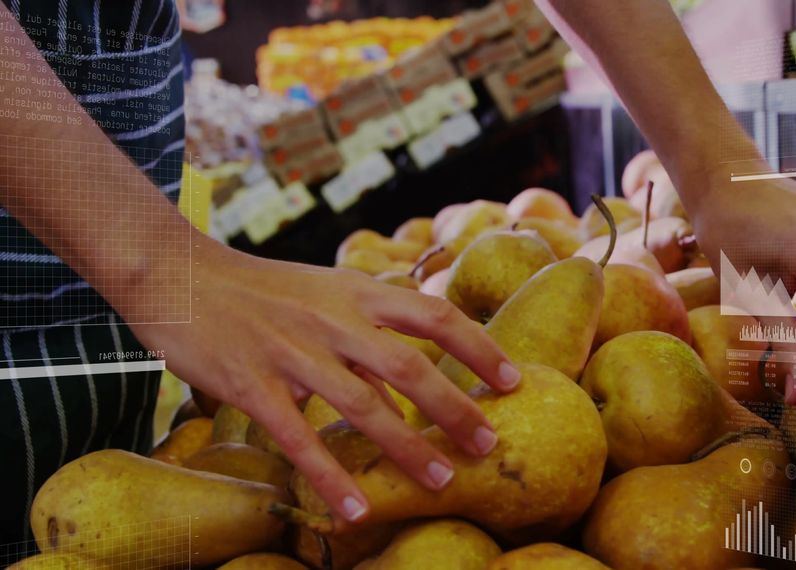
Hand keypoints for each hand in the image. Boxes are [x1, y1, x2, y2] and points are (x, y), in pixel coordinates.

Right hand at [125, 231, 519, 524]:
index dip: (480, 348)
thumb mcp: (327, 290)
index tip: (514, 381)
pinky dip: (330, 478)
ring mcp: (292, 351)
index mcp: (357, 291)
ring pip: (362, 405)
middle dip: (455, 408)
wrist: (182, 276)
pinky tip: (356, 509)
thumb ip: (371, 327)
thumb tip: (416, 374)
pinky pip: (298, 438)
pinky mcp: (251, 383)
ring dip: (406, 447)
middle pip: (410, 365)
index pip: (434, 314)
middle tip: (489, 446)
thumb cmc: (263, 290)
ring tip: (441, 482)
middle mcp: (332, 319)